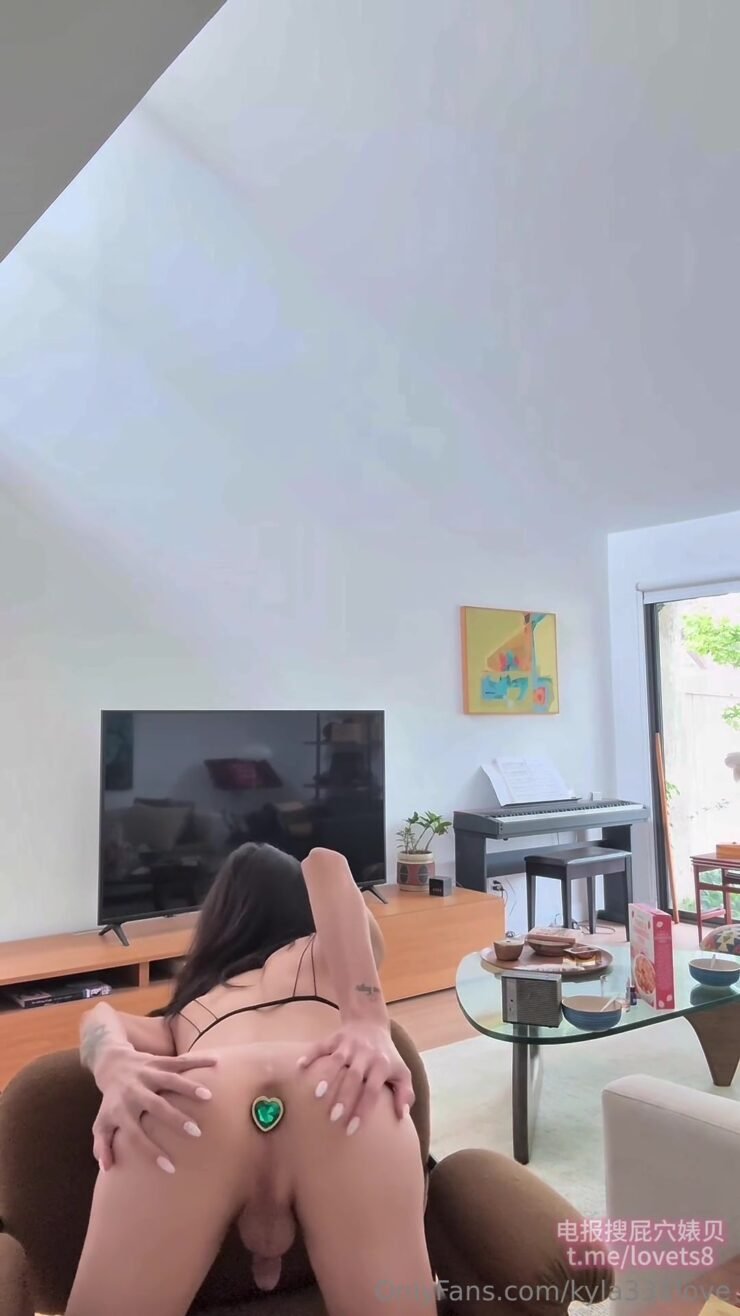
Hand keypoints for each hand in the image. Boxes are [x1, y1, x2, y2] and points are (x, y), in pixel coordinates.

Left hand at [92, 1045, 216, 1170]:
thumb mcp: (101, 1123)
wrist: (111, 1063)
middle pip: (156, 1105)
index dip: (151, 1151)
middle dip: (175, 1118)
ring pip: (169, 1079)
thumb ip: (102, 1146)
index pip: (135, 1135)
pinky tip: (216, 1062)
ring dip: (189, 1087)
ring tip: (209, 1097)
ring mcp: (147, 1074)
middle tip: (196, 1132)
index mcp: (121, 1111)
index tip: (170, 1167)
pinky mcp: (158, 1061)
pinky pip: (180, 1061)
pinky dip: (198, 1060)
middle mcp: (134, 1091)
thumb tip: (107, 1168)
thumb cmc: (111, 1101)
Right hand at [297, 1020, 413, 1133]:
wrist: (370, 1022)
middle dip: (344, 1097)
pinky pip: (321, 1046)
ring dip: (327, 1077)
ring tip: (317, 1095)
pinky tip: (300, 1067)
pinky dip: (311, 1055)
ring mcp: (349, 1045)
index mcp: (381, 1065)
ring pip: (337, 1061)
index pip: (372, 1090)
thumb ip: (405, 1094)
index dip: (363, 1109)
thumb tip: (401, 1116)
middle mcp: (365, 1054)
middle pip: (354, 1077)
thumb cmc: (386, 1055)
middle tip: (334, 1118)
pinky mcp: (335, 1038)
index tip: (352, 1129)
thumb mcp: (402, 1072)